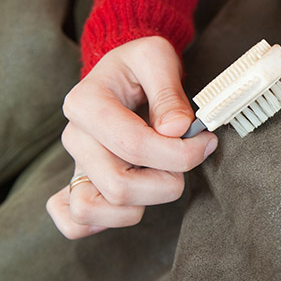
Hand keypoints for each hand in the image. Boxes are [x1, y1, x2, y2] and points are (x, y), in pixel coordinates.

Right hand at [46, 36, 217, 238]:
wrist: (126, 70)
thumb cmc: (142, 64)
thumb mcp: (158, 57)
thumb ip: (168, 91)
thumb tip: (176, 129)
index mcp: (87, 103)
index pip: (134, 145)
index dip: (179, 153)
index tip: (206, 142)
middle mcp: (75, 136)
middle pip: (118, 186)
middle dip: (168, 182)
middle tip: (189, 160)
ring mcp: (76, 163)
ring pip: (92, 210)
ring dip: (140, 205)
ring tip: (162, 179)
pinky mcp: (81, 181)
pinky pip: (74, 220)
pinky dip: (103, 222)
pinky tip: (134, 203)